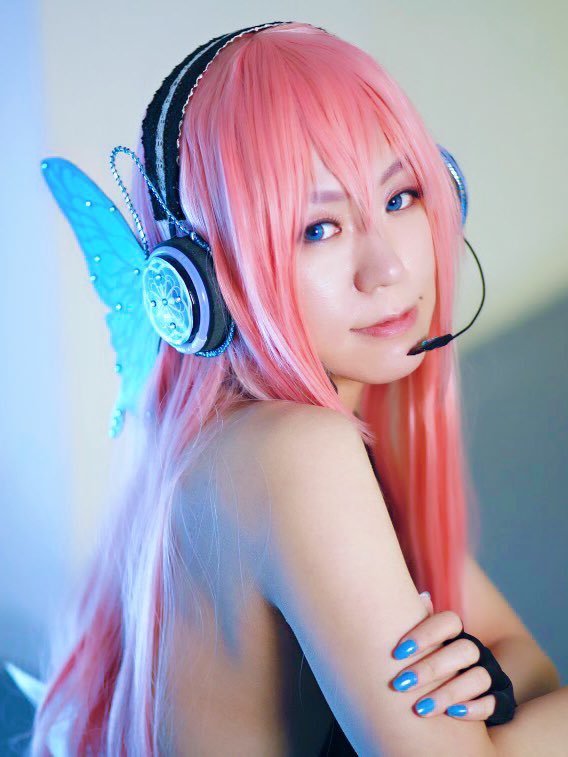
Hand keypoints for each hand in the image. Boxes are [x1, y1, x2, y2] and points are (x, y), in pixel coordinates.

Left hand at [389, 593, 514, 722]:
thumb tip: (423, 596)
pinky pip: (495, 703)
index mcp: (458, 634)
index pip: (450, 621)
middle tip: (401, 683)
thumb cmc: (433, 667)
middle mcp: (478, 651)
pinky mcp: (503, 701)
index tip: (397, 652)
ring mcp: (493, 675)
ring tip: (421, 708)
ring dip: (448, 692)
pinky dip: (474, 708)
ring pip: (479, 678)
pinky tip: (453, 714)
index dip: (425, 634)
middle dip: (430, 668)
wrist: (460, 702)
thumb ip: (421, 624)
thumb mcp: (426, 646)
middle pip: (464, 651)